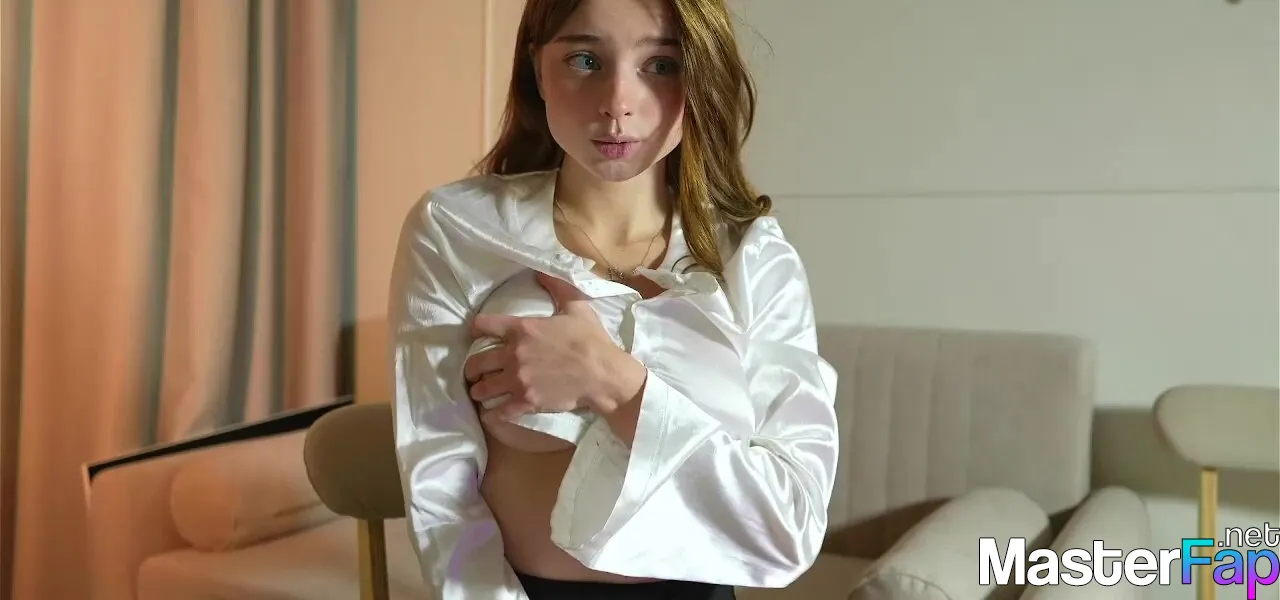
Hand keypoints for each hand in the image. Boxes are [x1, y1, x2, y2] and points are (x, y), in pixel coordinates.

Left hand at [464, 272, 627, 420]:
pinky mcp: (526, 401)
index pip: (483, 325)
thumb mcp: (575, 306)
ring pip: (483, 388)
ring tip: (481, 392)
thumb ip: (556, 287)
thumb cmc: (590, 339)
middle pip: (476, 363)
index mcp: (522, 329)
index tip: (475, 334)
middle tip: (474, 372)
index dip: (476, 329)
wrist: (603, 374)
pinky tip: (490, 414)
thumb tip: (541, 270)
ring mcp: (518, 380)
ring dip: (479, 390)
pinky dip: (492, 414)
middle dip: (471, 368)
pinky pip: (499, 411)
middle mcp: (513, 354)